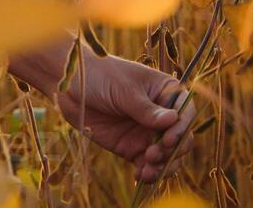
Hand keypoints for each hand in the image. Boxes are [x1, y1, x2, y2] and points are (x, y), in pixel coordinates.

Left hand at [53, 50, 197, 183]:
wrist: (67, 84)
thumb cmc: (98, 75)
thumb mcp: (122, 89)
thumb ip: (146, 109)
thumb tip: (173, 120)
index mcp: (165, 92)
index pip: (185, 113)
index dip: (182, 128)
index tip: (168, 139)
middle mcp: (161, 115)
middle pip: (180, 139)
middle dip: (172, 151)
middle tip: (153, 155)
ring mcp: (147, 133)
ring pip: (167, 156)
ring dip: (163, 166)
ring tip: (147, 170)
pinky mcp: (132, 147)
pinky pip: (147, 165)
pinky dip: (148, 173)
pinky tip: (140, 176)